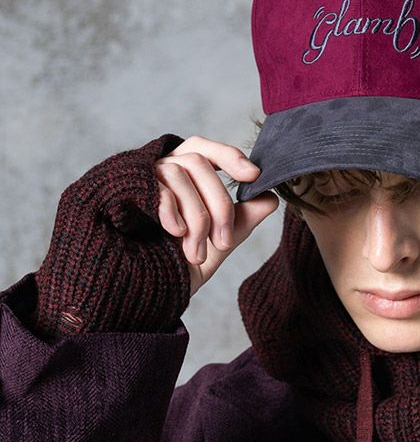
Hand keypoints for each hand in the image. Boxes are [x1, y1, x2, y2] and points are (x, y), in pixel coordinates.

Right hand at [155, 135, 278, 297]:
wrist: (143, 290)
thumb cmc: (178, 264)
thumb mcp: (217, 243)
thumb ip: (241, 220)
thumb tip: (271, 198)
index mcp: (186, 176)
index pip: (208, 150)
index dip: (230, 157)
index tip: (253, 176)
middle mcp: (164, 169)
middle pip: (200, 163)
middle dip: (219, 205)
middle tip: (223, 243)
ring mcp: (143, 178)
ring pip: (180, 175)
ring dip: (196, 217)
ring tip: (196, 254)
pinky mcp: (127, 191)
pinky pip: (157, 188)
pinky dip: (172, 210)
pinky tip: (176, 233)